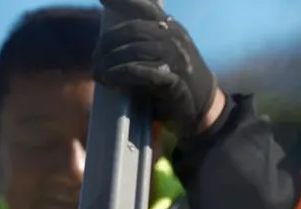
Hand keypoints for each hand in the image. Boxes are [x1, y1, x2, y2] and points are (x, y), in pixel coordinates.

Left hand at [93, 0, 222, 137]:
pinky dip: (122, 75)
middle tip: (96, 60)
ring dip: (111, 62)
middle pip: (132, 31)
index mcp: (171, 27)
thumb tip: (110, 41)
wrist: (205, 106)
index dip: (123, 1)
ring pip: (134, 51)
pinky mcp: (173, 80)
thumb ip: (147, 40)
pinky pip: (141, 72)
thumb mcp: (166, 52)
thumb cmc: (179, 80)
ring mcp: (175, 58)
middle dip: (108, 44)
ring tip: (99, 74)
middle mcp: (173, 37)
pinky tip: (111, 81)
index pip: (146, 8)